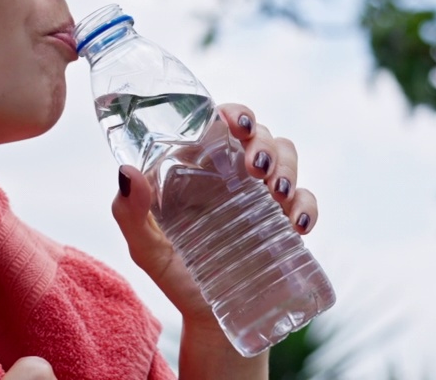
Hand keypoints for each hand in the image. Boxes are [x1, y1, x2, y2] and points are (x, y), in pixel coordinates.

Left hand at [110, 103, 317, 373]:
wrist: (212, 323)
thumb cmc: (176, 275)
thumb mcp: (146, 248)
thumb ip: (129, 213)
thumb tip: (127, 172)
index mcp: (200, 167)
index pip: (219, 123)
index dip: (231, 113)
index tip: (232, 121)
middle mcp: (233, 174)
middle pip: (258, 133)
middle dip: (262, 140)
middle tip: (254, 165)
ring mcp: (264, 196)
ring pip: (286, 156)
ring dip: (286, 165)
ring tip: (275, 192)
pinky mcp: (287, 222)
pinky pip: (307, 200)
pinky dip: (307, 205)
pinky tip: (296, 223)